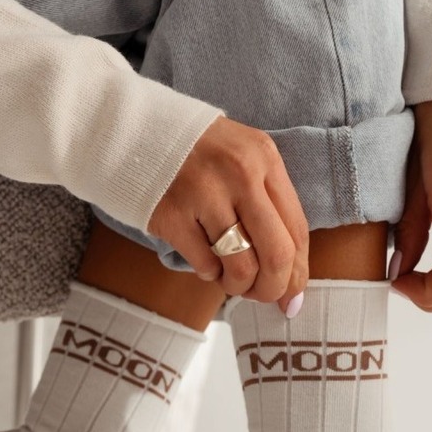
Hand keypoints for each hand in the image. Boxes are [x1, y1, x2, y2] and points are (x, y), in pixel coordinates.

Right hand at [146, 115, 308, 315]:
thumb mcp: (243, 159)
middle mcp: (240, 173)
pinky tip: (204, 260)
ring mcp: (204, 194)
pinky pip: (205, 265)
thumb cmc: (196, 155)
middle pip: (277, 253)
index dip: (299, 271)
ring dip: (239, 286)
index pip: (297, 228)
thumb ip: (268, 203)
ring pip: (242, 267)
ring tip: (230, 279)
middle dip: (274, 288)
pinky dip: (209, 273)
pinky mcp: (172, 215)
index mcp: (264, 158)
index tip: (293, 296)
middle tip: (263, 297)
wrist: (132, 134)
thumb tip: (292, 272)